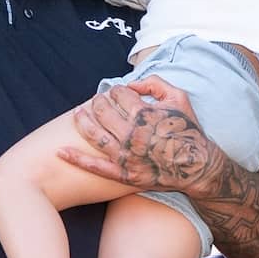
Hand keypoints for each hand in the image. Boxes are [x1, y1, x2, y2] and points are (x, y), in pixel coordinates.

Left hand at [56, 77, 219, 193]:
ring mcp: (126, 156)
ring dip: (82, 122)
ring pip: (94, 135)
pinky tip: (60, 151)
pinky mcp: (124, 174)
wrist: (197, 166)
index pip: (119, 94)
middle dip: (98, 101)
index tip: (117, 92)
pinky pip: (95, 167)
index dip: (116, 90)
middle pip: (103, 111)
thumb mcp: (179, 97)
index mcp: (144, 114)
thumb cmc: (188, 129)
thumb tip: (131, 83)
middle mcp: (132, 134)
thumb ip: (155, 83)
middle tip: (99, 101)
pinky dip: (76, 159)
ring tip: (77, 114)